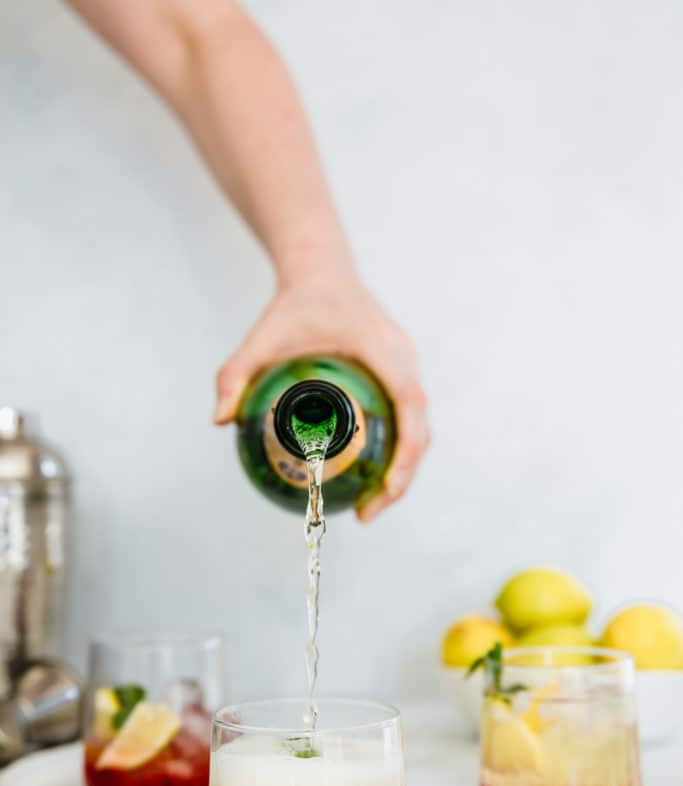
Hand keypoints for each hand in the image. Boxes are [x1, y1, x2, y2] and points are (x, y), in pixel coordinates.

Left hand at [214, 270, 429, 520]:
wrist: (323, 270)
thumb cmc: (295, 304)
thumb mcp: (262, 336)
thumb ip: (236, 374)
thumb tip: (220, 421)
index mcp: (384, 350)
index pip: (409, 407)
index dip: (405, 455)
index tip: (384, 492)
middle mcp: (405, 359)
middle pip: (421, 429)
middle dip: (402, 478)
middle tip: (368, 515)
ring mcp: (408, 366)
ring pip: (418, 427)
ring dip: (401, 469)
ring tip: (369, 505)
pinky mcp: (402, 372)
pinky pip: (407, 418)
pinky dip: (394, 449)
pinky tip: (365, 474)